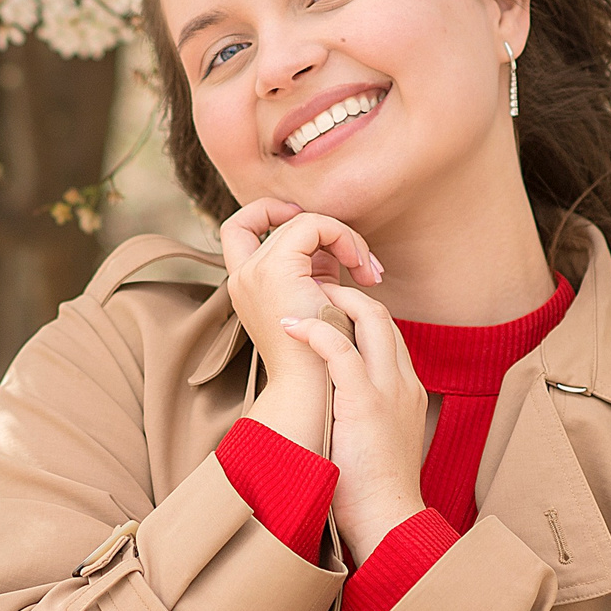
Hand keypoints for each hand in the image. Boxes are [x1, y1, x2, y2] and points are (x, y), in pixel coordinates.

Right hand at [219, 201, 381, 450]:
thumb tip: (338, 249)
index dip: (273, 214)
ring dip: (343, 237)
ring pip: (302, 221)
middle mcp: (244, 277)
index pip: (241, 228)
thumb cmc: (326, 363)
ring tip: (368, 272)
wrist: (317, 396)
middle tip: (362, 261)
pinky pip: (312, 225)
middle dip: (328, 231)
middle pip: (279, 220)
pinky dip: (343, 238)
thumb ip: (319, 274)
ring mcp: (255, 272)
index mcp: (250, 286)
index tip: (320, 236)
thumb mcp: (319, 307)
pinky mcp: (275, 270)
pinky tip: (364, 271)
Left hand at [279, 284, 427, 556]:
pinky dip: (316, 330)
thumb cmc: (374, 490)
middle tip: (312, 294)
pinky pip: (342, 349)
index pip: (388, 333)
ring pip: (371, 319)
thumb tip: (333, 403)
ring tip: (300, 303)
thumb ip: (364, 412)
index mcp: (406, 389)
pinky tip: (292, 326)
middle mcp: (402, 382)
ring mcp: (387, 389)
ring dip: (333, 301)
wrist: (389, 520)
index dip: (358, 315)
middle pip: (382, 316)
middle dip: (348, 296)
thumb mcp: (377, 439)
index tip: (328, 313)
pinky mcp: (366, 402)